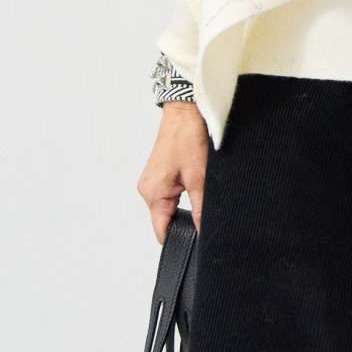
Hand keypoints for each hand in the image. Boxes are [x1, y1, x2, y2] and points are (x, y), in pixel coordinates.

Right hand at [137, 102, 209, 240]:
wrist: (185, 112)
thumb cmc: (188, 138)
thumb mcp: (199, 178)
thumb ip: (201, 209)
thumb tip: (204, 232)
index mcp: (153, 194)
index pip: (162, 232)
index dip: (180, 238)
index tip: (196, 239)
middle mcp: (147, 189)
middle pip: (165, 220)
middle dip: (185, 220)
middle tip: (203, 209)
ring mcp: (150, 181)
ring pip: (168, 207)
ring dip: (183, 204)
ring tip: (198, 192)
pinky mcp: (157, 174)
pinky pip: (167, 194)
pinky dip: (181, 193)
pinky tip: (192, 183)